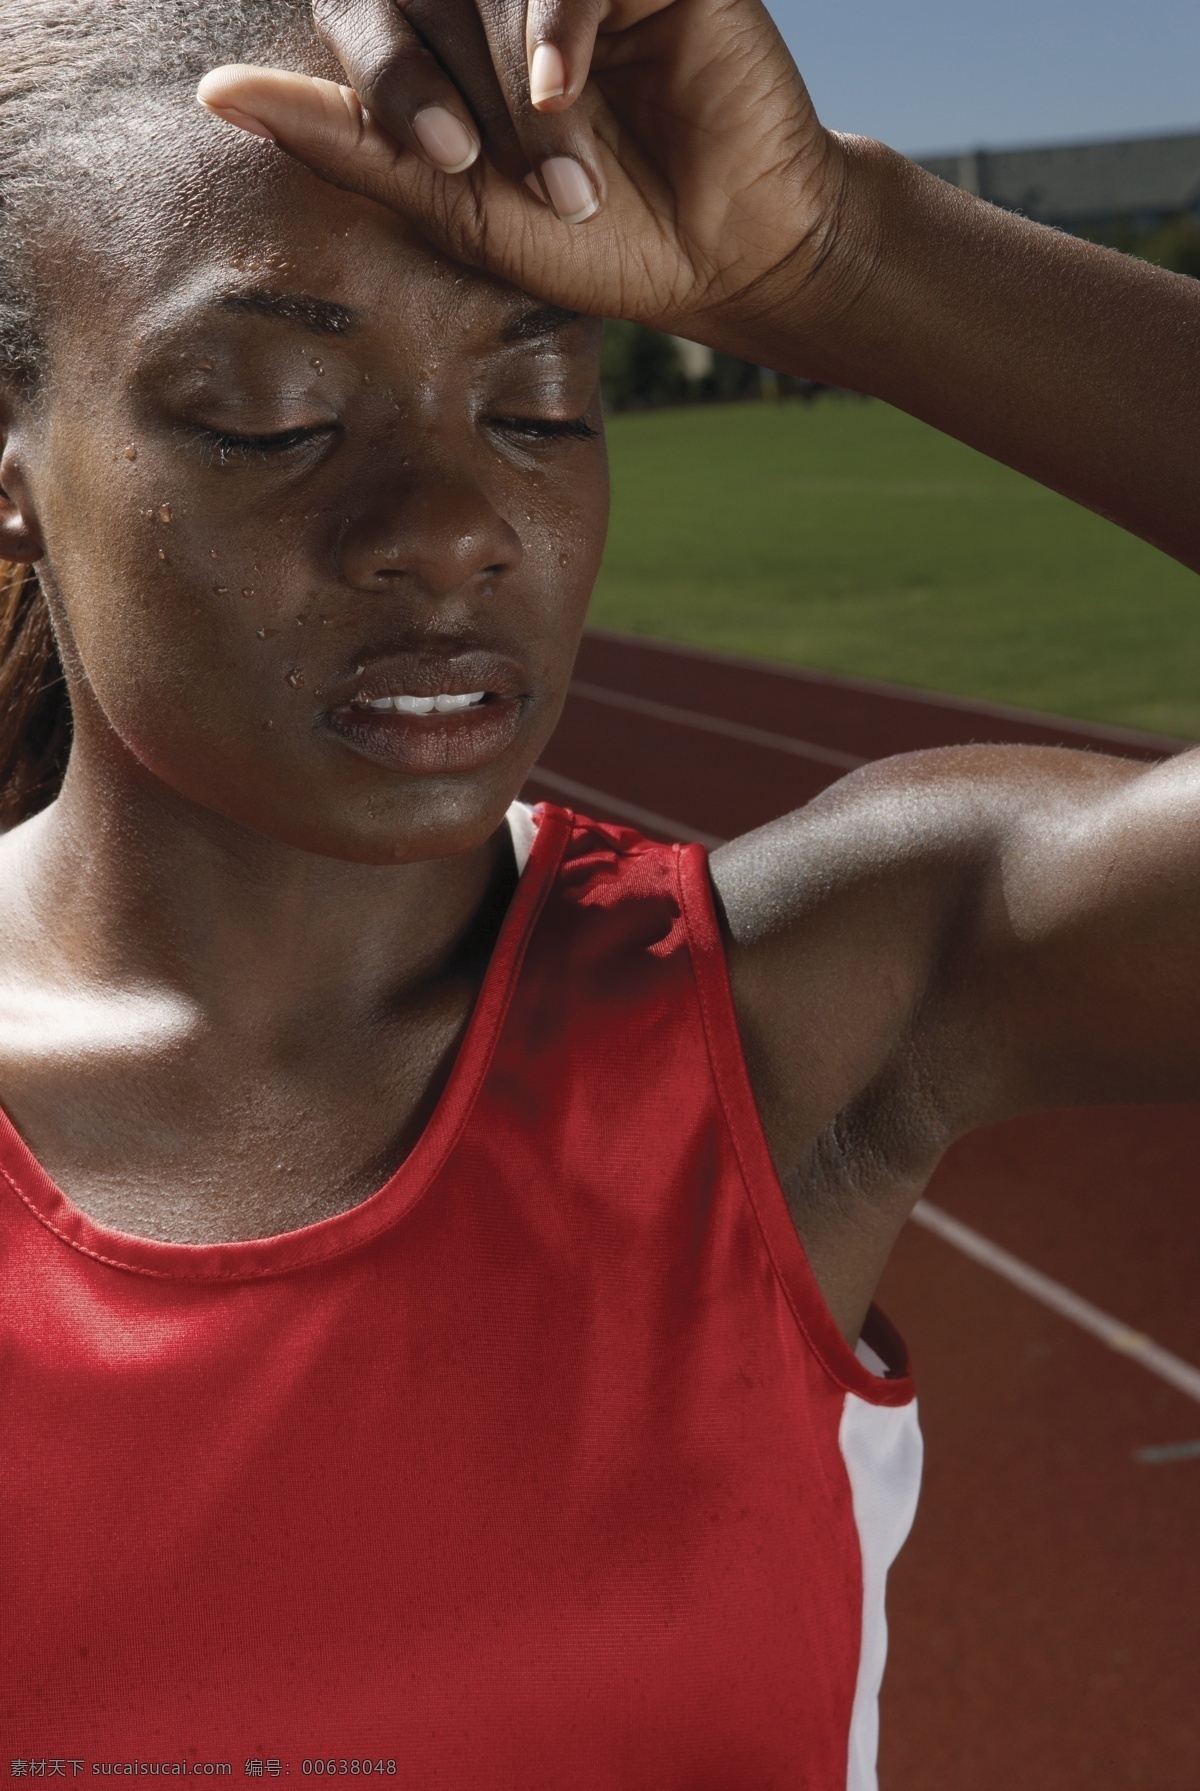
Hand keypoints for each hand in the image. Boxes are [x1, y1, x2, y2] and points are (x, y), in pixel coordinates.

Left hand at [197, 0, 861, 353]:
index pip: (374, 19)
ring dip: (516, 92)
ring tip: (568, 179)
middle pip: (431, 0)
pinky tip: (565, 94)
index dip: (393, 81)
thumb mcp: (457, 206)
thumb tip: (215, 91)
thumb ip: (348, 142)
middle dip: (461, 98)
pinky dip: (552, 33)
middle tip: (506, 177)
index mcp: (449, 43)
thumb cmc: (598, 243)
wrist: (728, 253)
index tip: (447, 160)